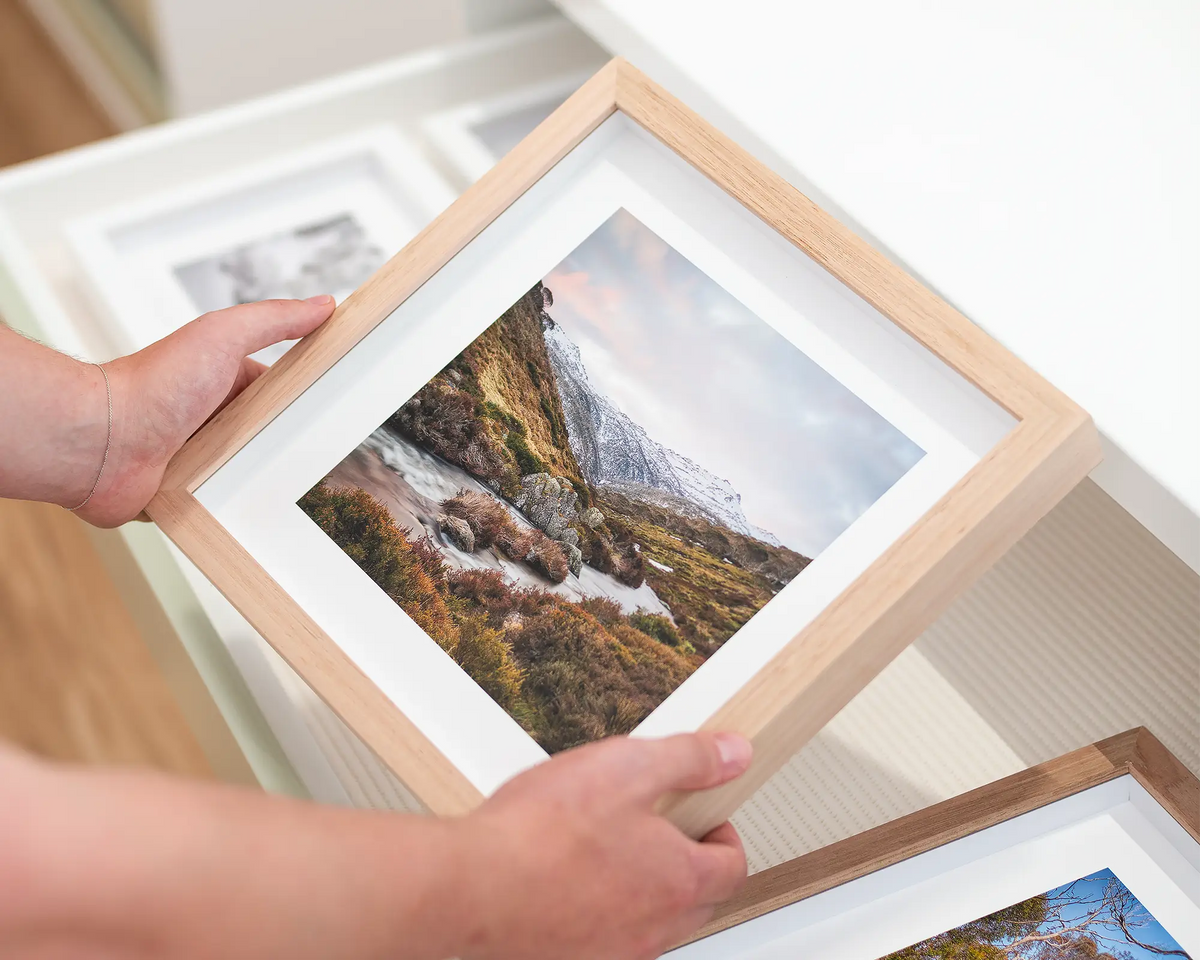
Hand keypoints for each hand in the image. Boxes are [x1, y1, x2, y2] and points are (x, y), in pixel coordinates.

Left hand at [76, 297, 333, 526]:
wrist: (99, 443)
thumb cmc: (150, 386)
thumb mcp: (222, 336)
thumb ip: (274, 319)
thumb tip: (323, 304)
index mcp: (223, 380)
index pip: (280, 389)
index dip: (307, 395)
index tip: (342, 403)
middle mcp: (212, 417)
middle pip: (271, 433)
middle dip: (291, 442)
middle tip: (326, 453)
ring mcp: (199, 456)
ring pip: (252, 470)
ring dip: (266, 475)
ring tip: (296, 487)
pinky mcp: (186, 493)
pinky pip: (225, 503)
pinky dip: (238, 505)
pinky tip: (257, 509)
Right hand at [451, 732, 752, 959]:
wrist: (471, 889)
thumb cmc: (540, 835)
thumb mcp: (627, 766)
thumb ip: (690, 758)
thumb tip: (734, 753)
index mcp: (679, 879)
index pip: (733, 866)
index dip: (723, 834)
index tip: (705, 816)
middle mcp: (654, 928)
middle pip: (698, 900)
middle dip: (688, 862)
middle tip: (657, 828)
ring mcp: (614, 952)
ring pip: (652, 923)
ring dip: (644, 890)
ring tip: (604, 848)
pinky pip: (608, 939)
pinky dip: (602, 912)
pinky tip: (567, 880)